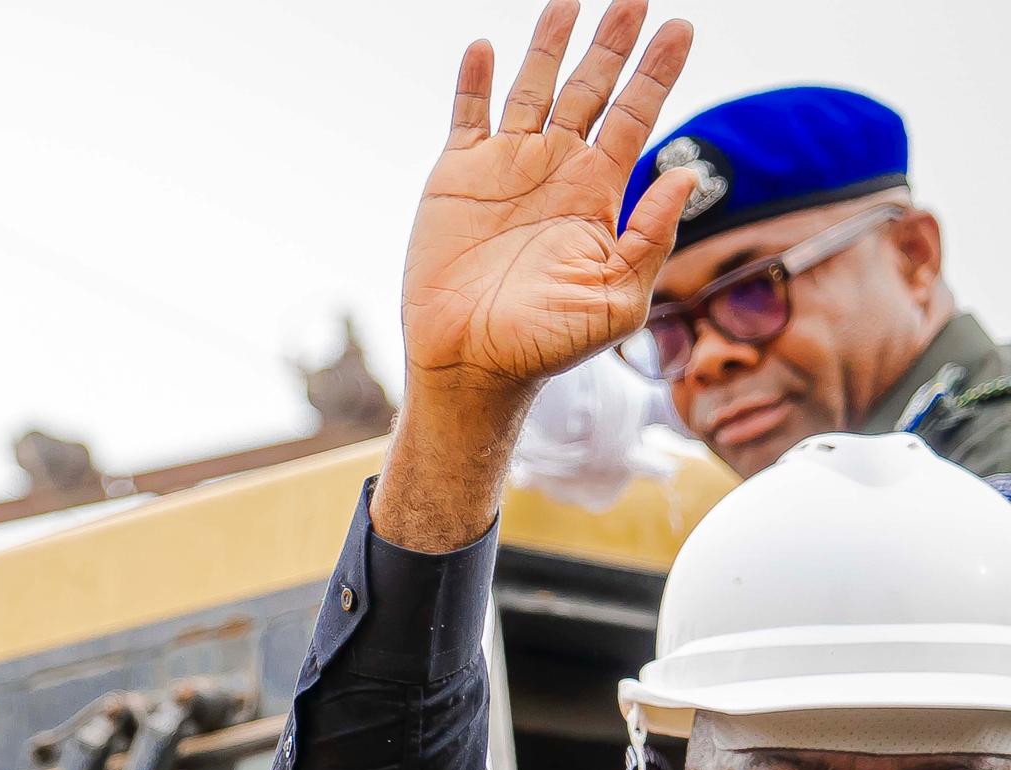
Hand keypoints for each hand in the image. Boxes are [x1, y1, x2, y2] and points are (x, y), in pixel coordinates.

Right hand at [376, 0, 695, 550]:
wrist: (470, 367)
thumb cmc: (547, 345)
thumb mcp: (618, 300)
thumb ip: (650, 238)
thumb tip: (681, 178)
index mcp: (597, 193)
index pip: (636, 115)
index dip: (658, 73)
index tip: (681, 29)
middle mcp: (555, 171)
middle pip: (590, 89)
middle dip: (612, 43)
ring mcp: (504, 169)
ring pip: (532, 89)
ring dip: (549, 45)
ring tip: (568, 1)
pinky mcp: (454, 179)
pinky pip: (467, 117)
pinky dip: (473, 82)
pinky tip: (484, 48)